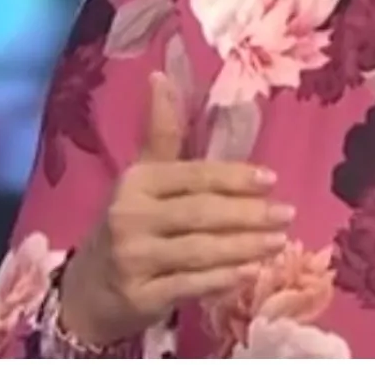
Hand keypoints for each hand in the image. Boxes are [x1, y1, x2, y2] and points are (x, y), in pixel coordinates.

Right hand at [59, 72, 291, 346]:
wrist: (87, 290)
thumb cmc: (129, 223)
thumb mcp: (142, 176)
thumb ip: (161, 131)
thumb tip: (160, 75)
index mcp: (137, 182)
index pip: (196, 175)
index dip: (236, 177)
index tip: (273, 178)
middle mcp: (131, 218)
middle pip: (202, 213)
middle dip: (249, 214)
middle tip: (287, 213)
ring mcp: (134, 260)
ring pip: (201, 251)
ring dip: (245, 246)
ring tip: (279, 241)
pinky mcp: (140, 298)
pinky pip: (191, 286)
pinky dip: (224, 280)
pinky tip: (251, 273)